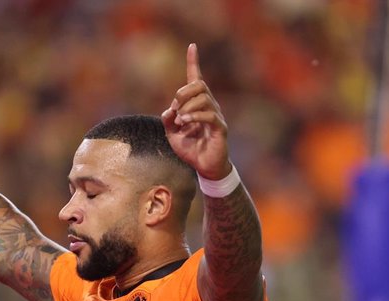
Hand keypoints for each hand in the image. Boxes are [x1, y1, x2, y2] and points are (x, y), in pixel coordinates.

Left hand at [161, 44, 230, 180]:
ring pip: (203, 98)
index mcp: (197, 105)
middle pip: (199, 85)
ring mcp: (216, 116)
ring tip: (181, 122)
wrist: (205, 167)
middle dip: (182, 93)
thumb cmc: (191, 149)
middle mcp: (209, 106)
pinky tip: (186, 123)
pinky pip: (209, 114)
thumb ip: (168, 121)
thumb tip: (168, 111)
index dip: (193, 62)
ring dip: (187, 108)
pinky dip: (194, 116)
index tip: (192, 46)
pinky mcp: (220, 128)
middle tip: (175, 111)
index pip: (196, 79)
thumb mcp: (172, 135)